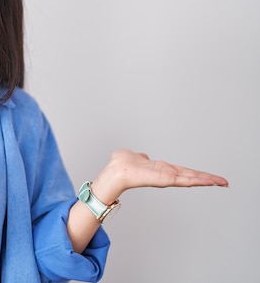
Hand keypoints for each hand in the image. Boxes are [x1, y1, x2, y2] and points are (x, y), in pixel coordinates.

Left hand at [91, 149, 228, 203]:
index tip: (209, 177)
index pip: (182, 171)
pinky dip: (196, 180)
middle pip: (191, 176)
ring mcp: (166, 178)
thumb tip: (142, 156)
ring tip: (220, 182)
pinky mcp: (164, 179)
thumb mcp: (134, 156)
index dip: (196, 174)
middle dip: (207, 179)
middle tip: (223, 182)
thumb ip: (141, 157)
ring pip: (190, 179)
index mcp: (161, 169)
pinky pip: (183, 180)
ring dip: (205, 180)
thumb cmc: (121, 164)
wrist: (115, 171)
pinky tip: (206, 181)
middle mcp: (165, 174)